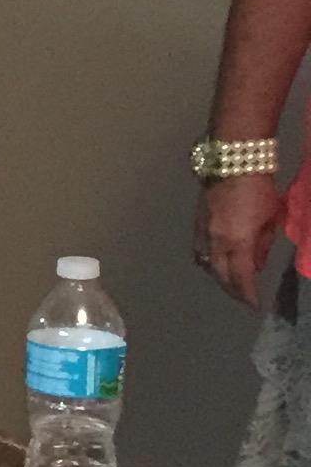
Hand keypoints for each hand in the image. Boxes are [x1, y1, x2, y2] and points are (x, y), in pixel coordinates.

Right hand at [196, 170, 281, 307]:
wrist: (233, 162)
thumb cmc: (258, 188)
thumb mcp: (270, 218)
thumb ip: (262, 244)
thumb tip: (256, 262)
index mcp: (237, 241)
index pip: (241, 277)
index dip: (247, 294)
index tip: (254, 304)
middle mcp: (216, 241)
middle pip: (220, 274)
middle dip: (232, 289)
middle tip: (242, 296)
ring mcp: (203, 232)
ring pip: (206, 263)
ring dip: (218, 274)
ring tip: (229, 279)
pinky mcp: (196, 223)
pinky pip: (199, 250)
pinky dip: (208, 259)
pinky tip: (217, 258)